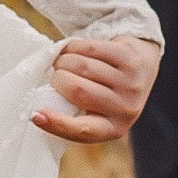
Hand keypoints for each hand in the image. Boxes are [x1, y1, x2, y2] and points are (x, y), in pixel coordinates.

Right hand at [32, 35, 158, 145]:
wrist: (142, 66)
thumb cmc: (106, 91)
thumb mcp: (95, 110)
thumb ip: (74, 112)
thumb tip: (39, 110)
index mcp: (113, 129)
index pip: (83, 131)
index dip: (57, 124)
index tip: (35, 115)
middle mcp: (126, 109)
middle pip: (77, 90)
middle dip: (58, 79)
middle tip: (56, 76)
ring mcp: (131, 83)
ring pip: (81, 66)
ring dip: (64, 60)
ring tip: (65, 62)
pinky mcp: (130, 57)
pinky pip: (90, 48)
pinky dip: (73, 46)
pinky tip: (73, 49)